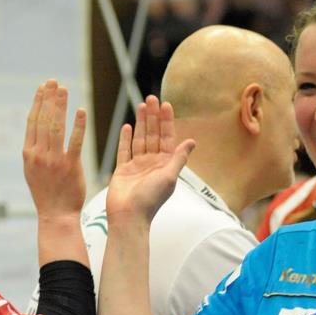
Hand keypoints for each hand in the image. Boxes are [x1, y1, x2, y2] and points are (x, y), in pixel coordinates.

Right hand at [23, 79, 85, 220]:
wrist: (56, 215)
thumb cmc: (47, 193)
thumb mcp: (33, 171)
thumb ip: (35, 151)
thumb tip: (37, 132)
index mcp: (28, 154)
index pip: (32, 122)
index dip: (38, 102)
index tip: (43, 87)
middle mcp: (38, 154)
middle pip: (43, 120)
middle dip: (48, 98)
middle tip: (54, 81)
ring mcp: (53, 160)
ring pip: (55, 127)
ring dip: (59, 106)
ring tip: (64, 90)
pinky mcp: (69, 166)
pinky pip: (74, 142)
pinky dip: (77, 125)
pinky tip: (81, 111)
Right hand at [106, 95, 194, 222]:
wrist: (129, 216)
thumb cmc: (151, 200)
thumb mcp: (169, 177)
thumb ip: (179, 158)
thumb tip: (192, 141)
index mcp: (165, 164)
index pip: (167, 137)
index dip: (167, 121)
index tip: (167, 104)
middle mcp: (152, 163)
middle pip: (153, 135)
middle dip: (153, 117)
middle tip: (151, 98)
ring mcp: (137, 166)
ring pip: (140, 139)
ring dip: (141, 123)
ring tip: (141, 105)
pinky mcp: (123, 170)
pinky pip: (124, 150)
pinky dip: (126, 138)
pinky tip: (127, 126)